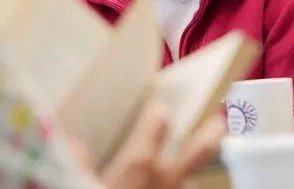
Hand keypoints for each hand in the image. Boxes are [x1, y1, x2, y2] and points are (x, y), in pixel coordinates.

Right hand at [69, 101, 226, 188]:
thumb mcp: (76, 186)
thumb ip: (76, 164)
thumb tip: (71, 142)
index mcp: (139, 165)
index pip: (157, 123)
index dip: (157, 116)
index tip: (159, 111)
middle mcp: (166, 179)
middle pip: (201, 148)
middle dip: (213, 131)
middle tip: (222, 120)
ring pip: (191, 185)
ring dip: (186, 182)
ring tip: (183, 182)